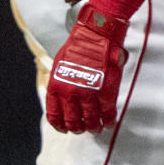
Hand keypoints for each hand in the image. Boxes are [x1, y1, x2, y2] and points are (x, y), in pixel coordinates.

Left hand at [46, 4, 127, 133]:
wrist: (95, 35)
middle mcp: (70, 94)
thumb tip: (61, 97)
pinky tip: (109, 122)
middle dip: (78, 128)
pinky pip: (107, 114)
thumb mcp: (59, 65)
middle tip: (83, 128)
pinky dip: (108, 121)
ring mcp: (88, 95)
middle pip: (72, 122)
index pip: (54, 115)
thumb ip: (59, 83)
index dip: (60, 125)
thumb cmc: (78, 47)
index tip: (64, 129)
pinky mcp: (105, 93)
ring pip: (91, 122)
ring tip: (97, 128)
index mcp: (56, 87)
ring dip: (94, 128)